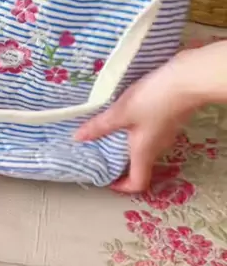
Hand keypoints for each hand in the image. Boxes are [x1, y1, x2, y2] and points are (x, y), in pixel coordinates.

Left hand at [74, 49, 210, 192]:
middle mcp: (158, 147)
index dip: (122, 187)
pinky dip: (137, 130)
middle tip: (102, 152)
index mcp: (144, 152)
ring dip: (128, 145)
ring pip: (145, 147)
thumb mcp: (121, 112)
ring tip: (110, 131)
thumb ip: (99, 126)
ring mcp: (167, 133)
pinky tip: (128, 114)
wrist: (188, 79)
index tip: (108, 180)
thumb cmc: (153, 99)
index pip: (138, 183)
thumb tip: (78, 138)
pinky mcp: (171, 118)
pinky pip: (152, 132)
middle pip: (140, 165)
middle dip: (121, 164)